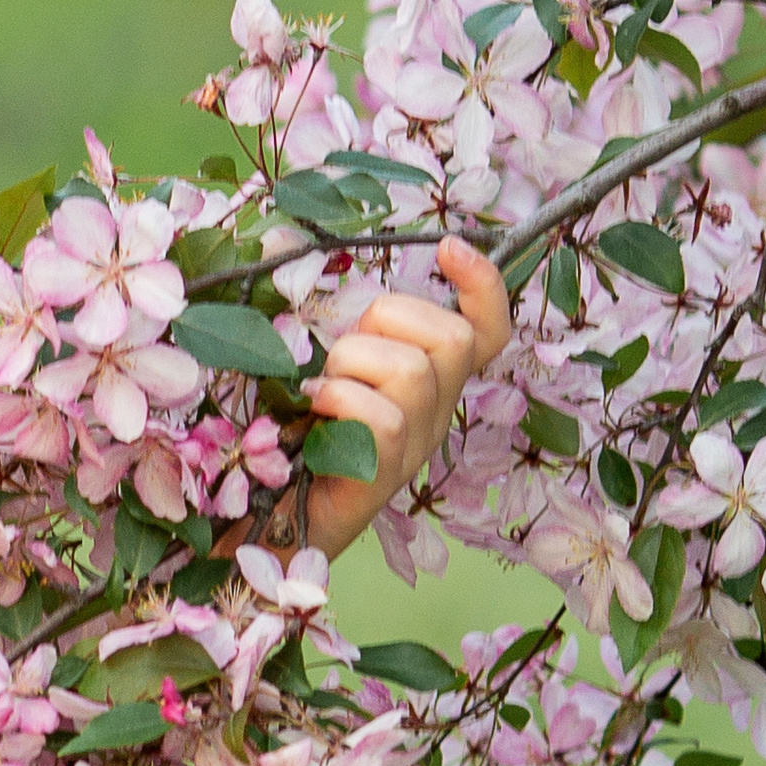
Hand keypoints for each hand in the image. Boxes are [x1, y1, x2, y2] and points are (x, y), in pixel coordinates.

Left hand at [300, 238, 510, 560]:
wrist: (276, 518)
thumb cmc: (305, 431)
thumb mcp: (341, 369)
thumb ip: (361, 335)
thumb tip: (331, 282)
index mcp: (433, 384)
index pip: (488, 331)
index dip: (484, 285)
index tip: (450, 246)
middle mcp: (437, 414)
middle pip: (452, 338)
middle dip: (388, 321)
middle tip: (346, 352)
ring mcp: (416, 449)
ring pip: (413, 371)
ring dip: (352, 361)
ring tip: (323, 387)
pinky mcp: (384, 475)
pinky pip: (384, 418)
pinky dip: (342, 400)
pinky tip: (316, 409)